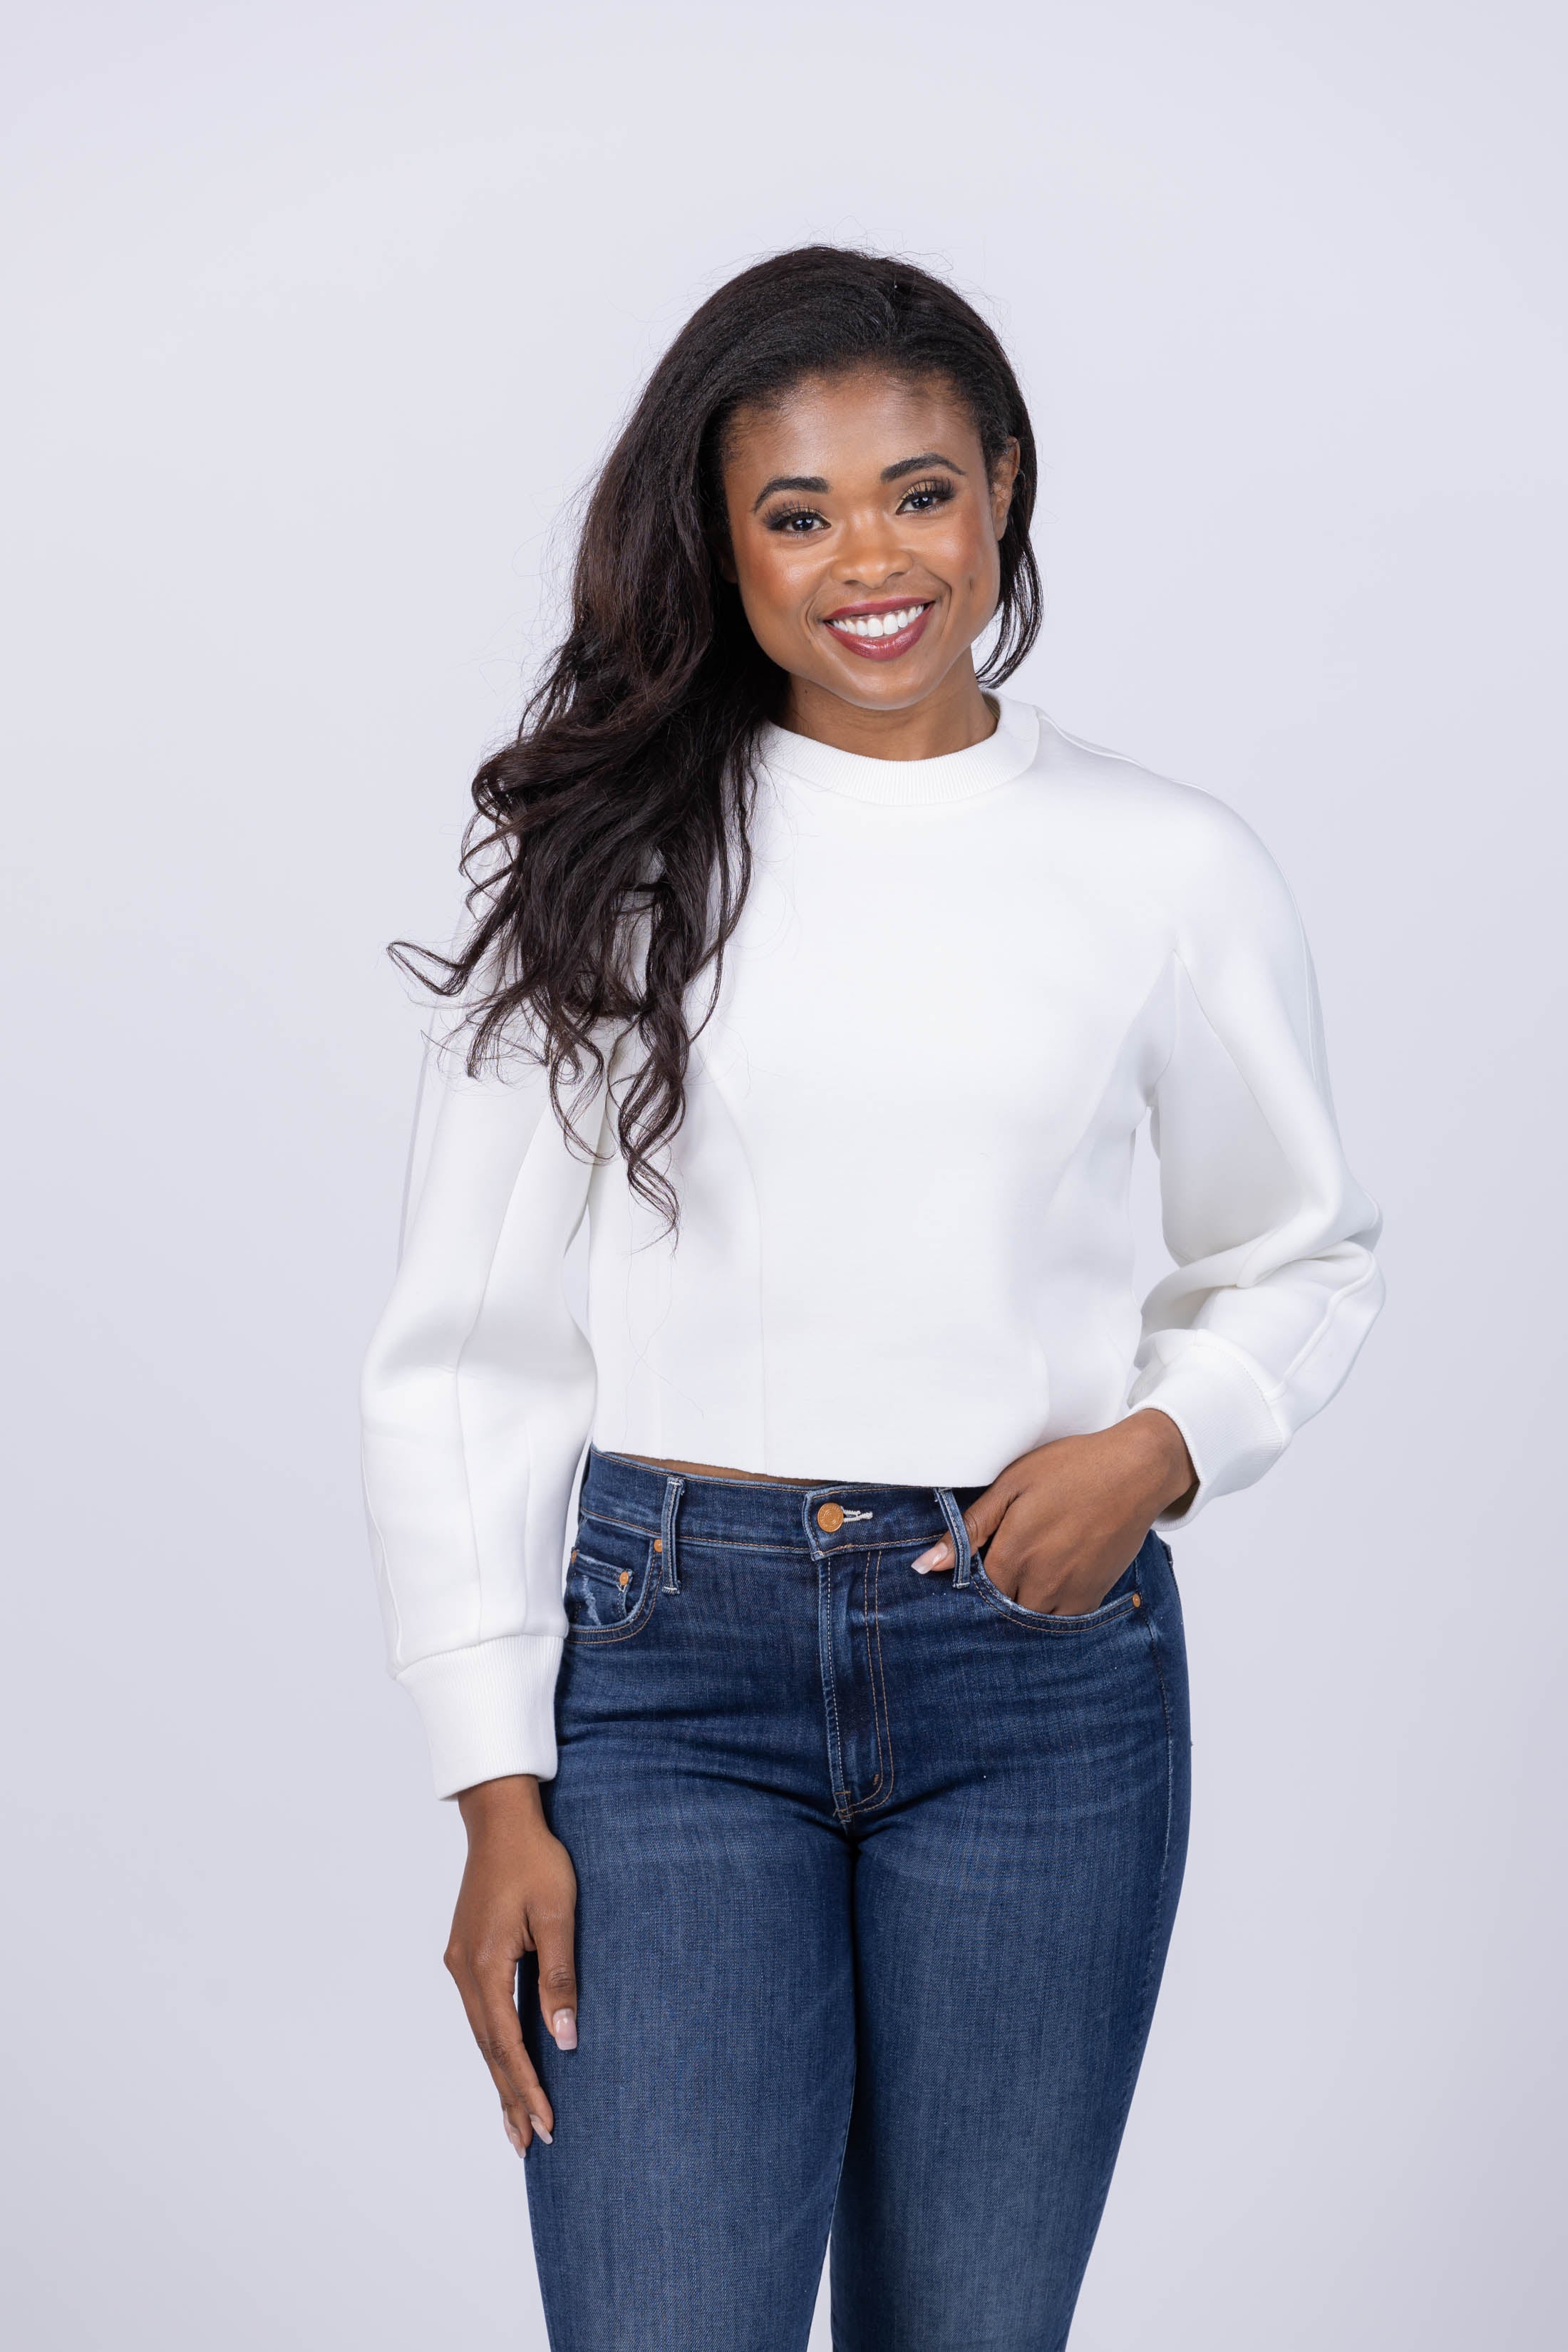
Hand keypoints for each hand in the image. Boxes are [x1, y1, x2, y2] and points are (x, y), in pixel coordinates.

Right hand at [446, 1774, 577, 2156]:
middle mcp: (464, 1970)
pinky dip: (494, 2046)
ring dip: (500, 2078)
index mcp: (485, 1965)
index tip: (548, 2127)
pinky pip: (481, 2013)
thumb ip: (559, 1978)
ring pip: (482, 2035)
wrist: (501, 1818)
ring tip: (517, 2123)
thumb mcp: (558, 1915)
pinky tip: (505, 2064)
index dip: (528, 2089)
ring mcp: (461, 1963)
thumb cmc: (536, 1860)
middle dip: (511, 2098)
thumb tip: (565, 2040)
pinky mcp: (467, 1954)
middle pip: (489, 2049)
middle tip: (530, 2145)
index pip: (508, 2044)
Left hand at [912, 1410, 1194, 1613]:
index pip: (975, 1592)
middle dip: (994, 1596)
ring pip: (1031, 1619)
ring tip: (1025, 1572)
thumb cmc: (1071, 1468)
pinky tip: (1049, 1580)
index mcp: (1013, 1555)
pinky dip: (1050, 1608)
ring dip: (1021, 1604)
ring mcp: (1070, 1593)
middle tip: (1002, 1564)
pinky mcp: (1094, 1596)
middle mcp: (1040, 1583)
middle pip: (1002, 1610)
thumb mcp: (1011, 1485)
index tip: (972, 1565)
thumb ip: (970, 1528)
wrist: (1136, 1471)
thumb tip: (927, 1565)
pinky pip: (1062, 1619)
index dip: (969, 1581)